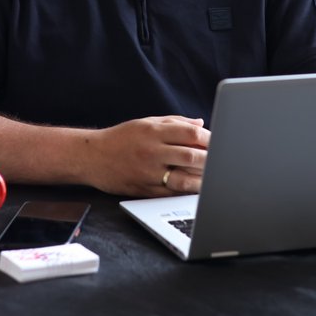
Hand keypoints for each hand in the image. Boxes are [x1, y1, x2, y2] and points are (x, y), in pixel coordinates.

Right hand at [82, 115, 209, 196]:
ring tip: (215, 177)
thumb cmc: (122, 138)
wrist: (92, 157)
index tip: (220, 141)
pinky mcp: (145, 189)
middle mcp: (152, 151)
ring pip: (184, 177)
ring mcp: (149, 172)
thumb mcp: (146, 123)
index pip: (189, 133)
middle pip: (191, 155)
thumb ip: (175, 122)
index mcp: (154, 131)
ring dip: (203, 179)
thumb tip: (200, 124)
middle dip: (211, 159)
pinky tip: (199, 189)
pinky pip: (172, 192)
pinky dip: (188, 191)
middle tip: (224, 161)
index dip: (209, 138)